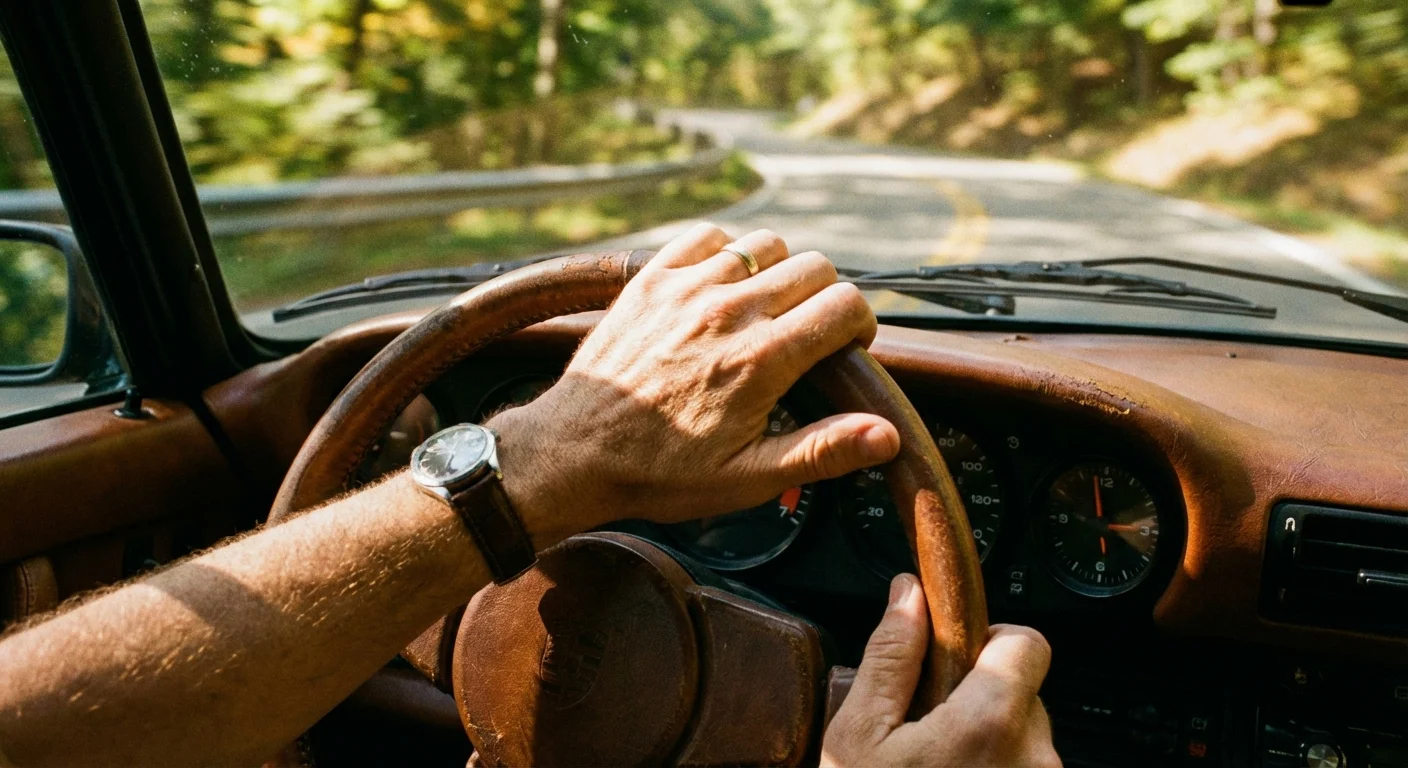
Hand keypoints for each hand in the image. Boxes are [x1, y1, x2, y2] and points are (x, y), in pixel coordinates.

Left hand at [491, 223, 900, 541]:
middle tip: (808, 334)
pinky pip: (707, 235)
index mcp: (761, 360)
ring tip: (766, 310)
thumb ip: (821, 450)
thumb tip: (885, 435)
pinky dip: (724, 252)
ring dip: (777, 271)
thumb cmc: (660, 473)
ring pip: (764, 244)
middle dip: (825, 298)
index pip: (845, 304)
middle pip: (813, 266)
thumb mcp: (747, 478)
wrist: (575, 451)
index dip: (859, 325)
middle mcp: (728, 311)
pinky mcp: (652, 277)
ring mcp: (687, 287)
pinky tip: (721, 287)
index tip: (845, 349)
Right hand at [822, 574, 1059, 767]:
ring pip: (1021, 736)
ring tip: (935, 765)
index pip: (1027, 643)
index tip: (951, 660)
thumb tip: (907, 595)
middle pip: (1021, 691)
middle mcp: (1035, 758)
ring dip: (985, 740)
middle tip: (927, 729)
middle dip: (978, 698)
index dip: (988, 641)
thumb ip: (889, 659)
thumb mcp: (858, 736)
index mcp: (991, 724)